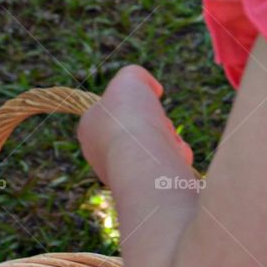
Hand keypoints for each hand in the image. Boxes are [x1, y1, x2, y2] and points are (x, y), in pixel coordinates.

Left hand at [78, 65, 191, 185]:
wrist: (143, 161)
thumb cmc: (130, 118)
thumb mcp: (130, 79)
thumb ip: (137, 75)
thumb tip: (154, 89)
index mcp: (89, 130)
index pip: (115, 113)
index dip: (135, 105)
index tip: (143, 105)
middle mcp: (102, 157)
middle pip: (139, 131)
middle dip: (157, 125)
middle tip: (160, 124)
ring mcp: (124, 177)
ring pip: (155, 150)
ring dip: (170, 142)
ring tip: (170, 143)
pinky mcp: (145, 191)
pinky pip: (166, 169)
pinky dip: (176, 160)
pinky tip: (177, 159)